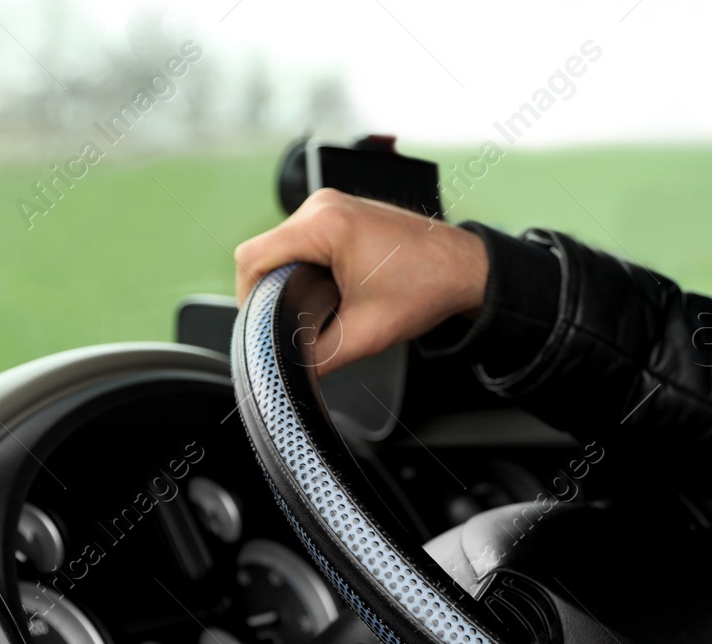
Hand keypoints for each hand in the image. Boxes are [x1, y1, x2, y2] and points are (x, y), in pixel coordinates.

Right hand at [233, 188, 488, 375]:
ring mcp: (330, 204)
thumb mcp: (366, 334)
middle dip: (269, 292)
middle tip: (287, 325)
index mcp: (324, 224)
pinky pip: (301, 241)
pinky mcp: (340, 212)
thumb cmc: (426, 288)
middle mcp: (322, 205)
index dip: (246, 298)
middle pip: (264, 251)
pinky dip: (304, 267)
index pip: (253, 258)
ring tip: (311, 309)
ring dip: (287, 280)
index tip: (259, 326)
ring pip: (281, 247)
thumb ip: (319, 356)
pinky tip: (324, 292)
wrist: (465, 268)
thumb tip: (289, 371)